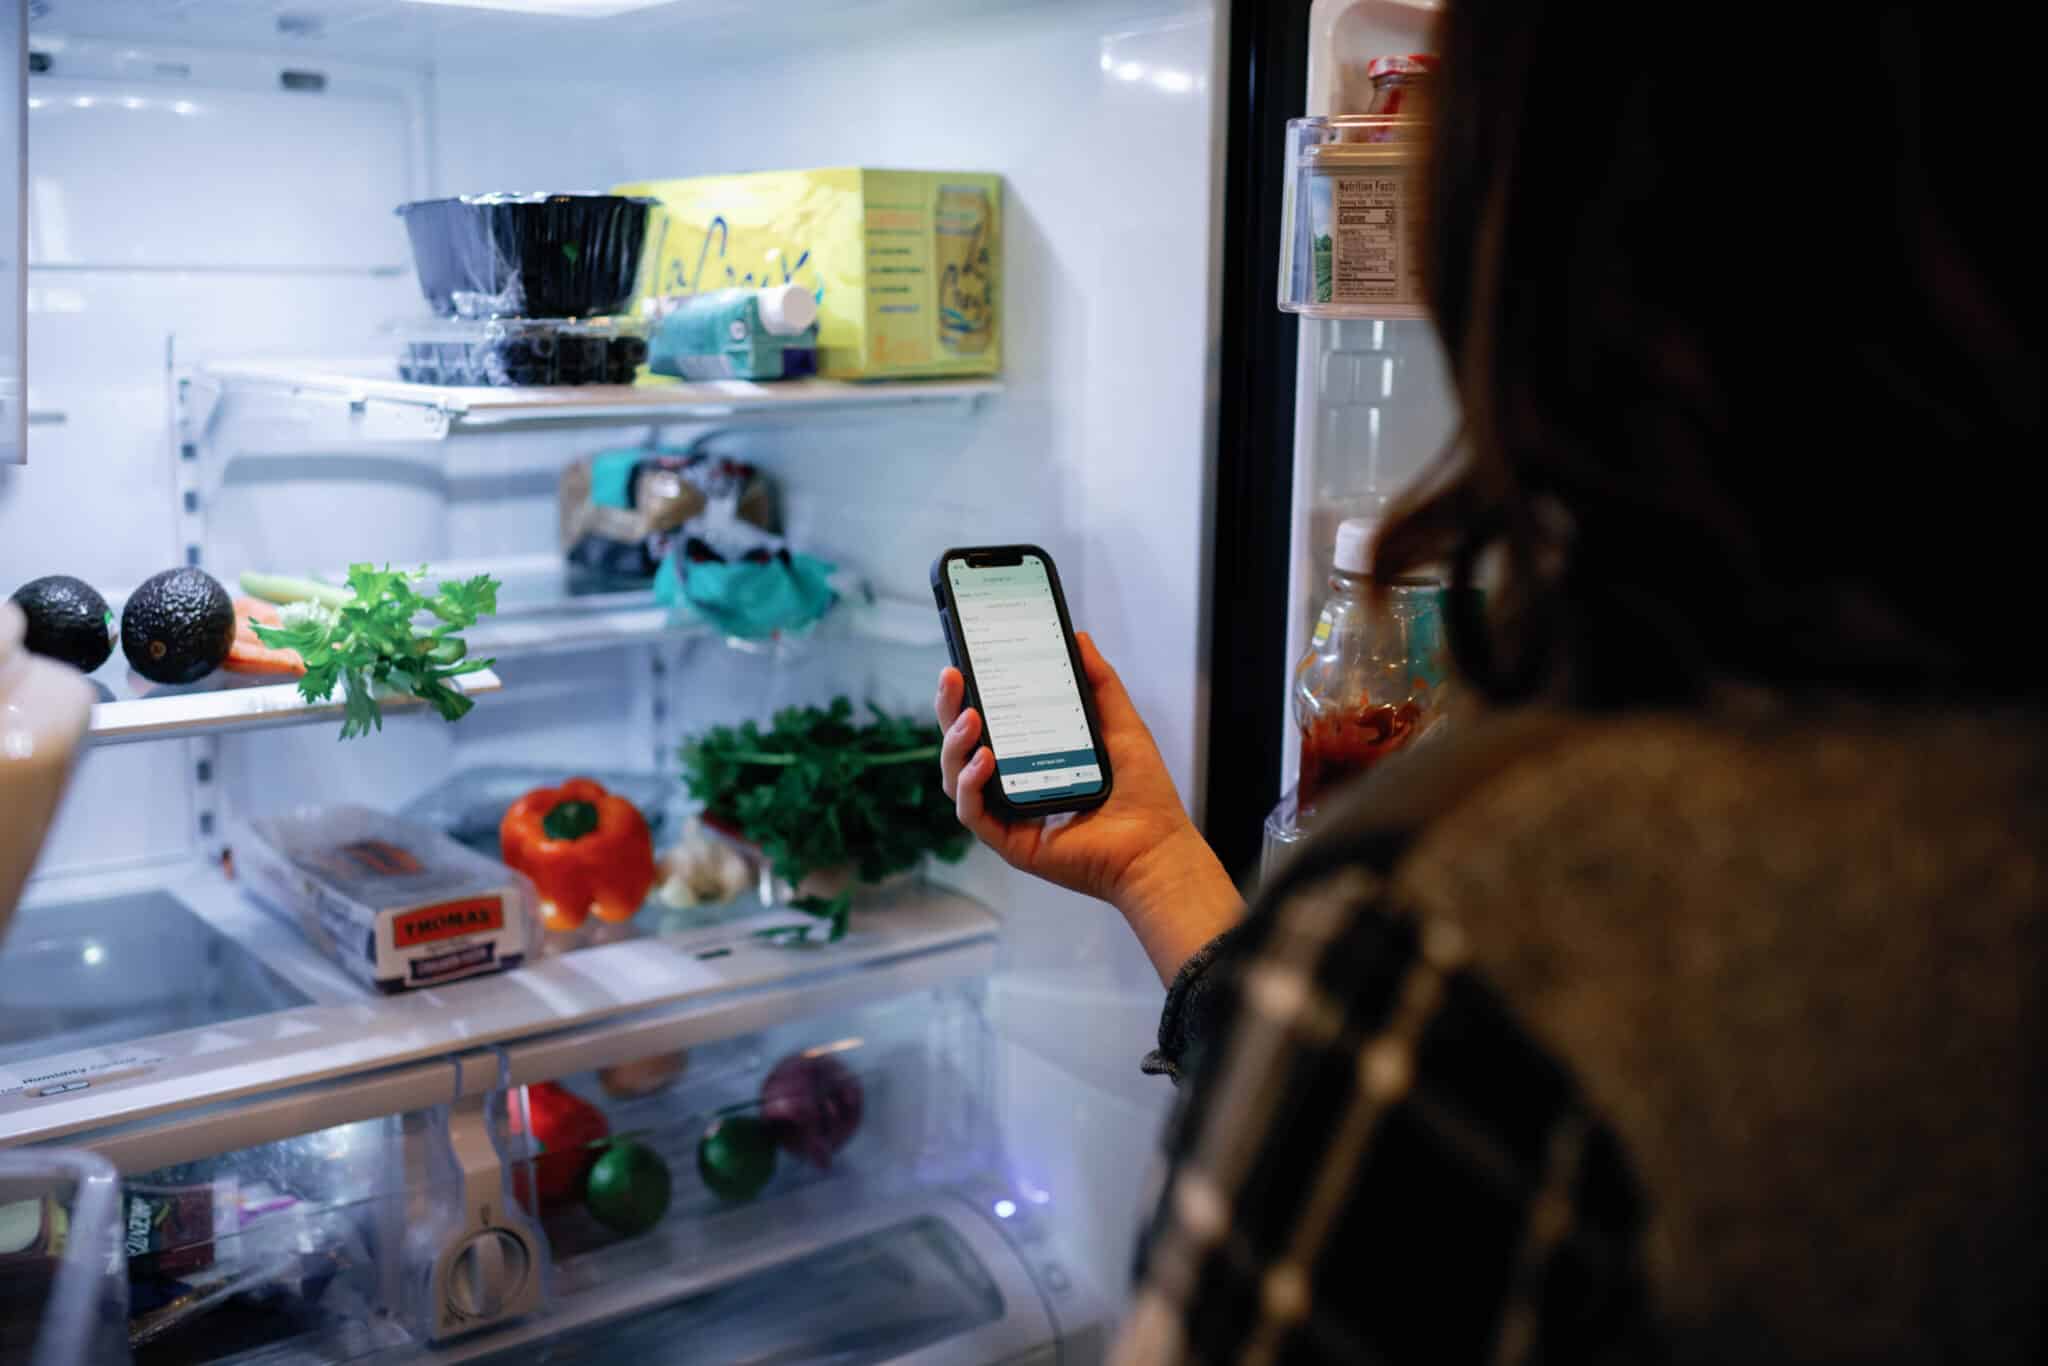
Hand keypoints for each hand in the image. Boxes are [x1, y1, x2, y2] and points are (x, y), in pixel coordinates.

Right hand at [936, 633, 1240, 982]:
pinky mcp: (1011, 844)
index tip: (962, 664)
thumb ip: (1099, 683)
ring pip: (956, 779)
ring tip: (972, 717)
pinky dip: (971, 785)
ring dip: (956, 745)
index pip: (989, 724)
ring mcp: (1009, 816)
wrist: (1158, 846)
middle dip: (950, 710)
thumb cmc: (1143, 794)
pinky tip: (986, 760)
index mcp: (1032, 759)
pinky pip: (973, 814)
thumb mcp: (1121, 726)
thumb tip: (1079, 638)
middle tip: (952, 677)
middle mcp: (1014, 786)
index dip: (968, 695)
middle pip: (963, 747)